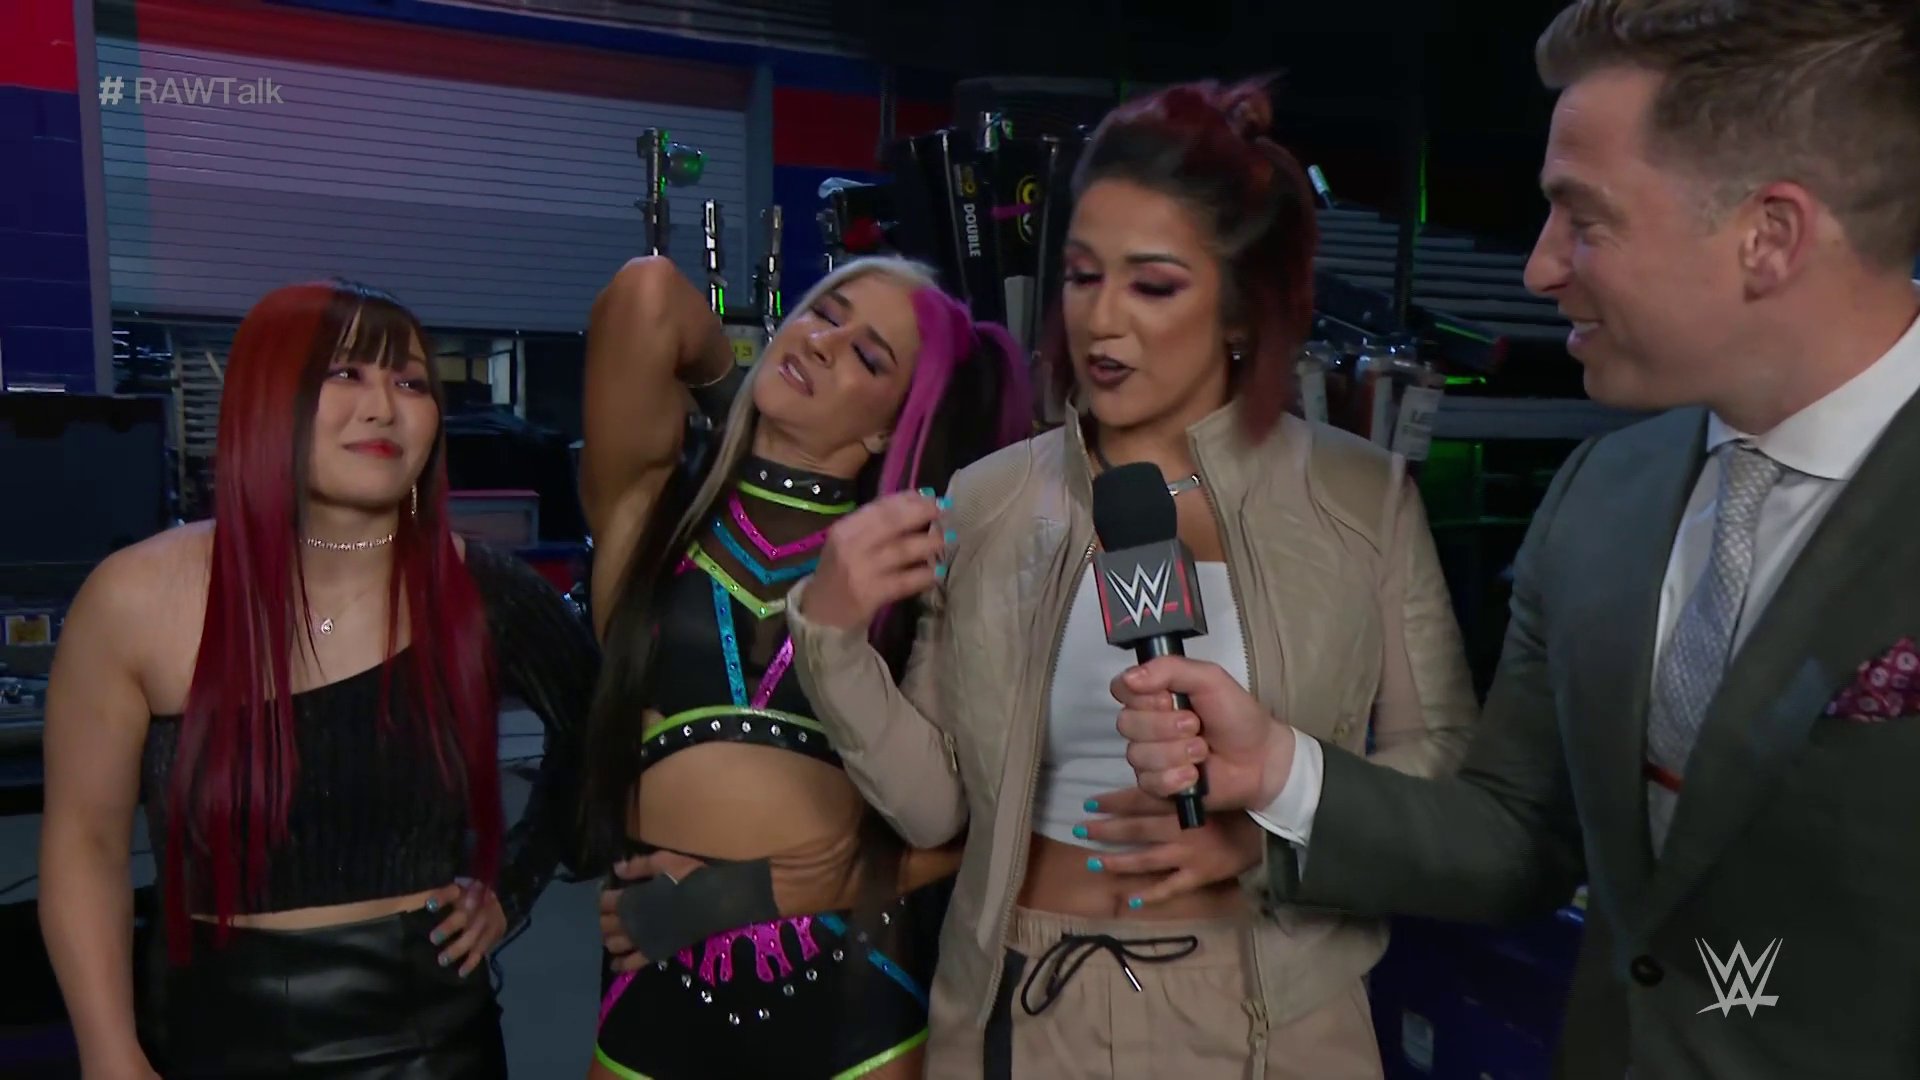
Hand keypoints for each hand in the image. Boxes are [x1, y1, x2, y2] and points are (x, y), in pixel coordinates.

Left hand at [426, 880, 507, 976]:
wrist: (497, 901)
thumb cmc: (465, 897)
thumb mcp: (454, 892)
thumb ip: (435, 899)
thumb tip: (407, 906)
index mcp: (465, 891)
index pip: (453, 892)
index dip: (442, 898)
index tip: (429, 905)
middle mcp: (478, 904)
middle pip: (464, 916)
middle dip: (449, 927)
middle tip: (433, 939)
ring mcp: (488, 919)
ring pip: (473, 935)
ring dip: (458, 948)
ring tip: (442, 961)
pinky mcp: (494, 933)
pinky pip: (482, 949)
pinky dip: (472, 961)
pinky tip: (461, 972)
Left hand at [598, 851, 706, 972]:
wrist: (711, 902)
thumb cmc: (687, 878)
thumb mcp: (663, 862)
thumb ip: (638, 866)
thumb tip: (616, 868)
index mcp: (629, 899)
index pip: (605, 901)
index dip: (604, 898)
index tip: (606, 894)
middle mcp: (629, 922)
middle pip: (606, 924)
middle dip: (604, 919)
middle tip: (609, 915)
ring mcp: (640, 940)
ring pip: (614, 944)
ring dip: (610, 939)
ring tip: (613, 935)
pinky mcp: (653, 953)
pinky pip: (632, 963)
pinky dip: (621, 965)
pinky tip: (616, 964)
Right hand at [801, 489, 948, 630]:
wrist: (820, 613)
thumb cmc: (839, 572)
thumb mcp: (847, 542)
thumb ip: (874, 524)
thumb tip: (915, 501)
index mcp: (844, 529)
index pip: (879, 507)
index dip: (907, 499)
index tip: (928, 495)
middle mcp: (851, 546)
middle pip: (892, 523)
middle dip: (920, 513)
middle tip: (942, 510)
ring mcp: (862, 571)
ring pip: (901, 551)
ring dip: (927, 543)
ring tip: (944, 539)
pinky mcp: (871, 595)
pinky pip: (904, 582)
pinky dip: (923, 575)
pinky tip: (936, 572)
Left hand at [1079, 787, 1263, 908]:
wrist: (1268, 829)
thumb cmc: (1238, 801)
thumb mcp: (1209, 785)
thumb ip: (1181, 783)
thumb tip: (1152, 773)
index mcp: (1182, 803)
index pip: (1139, 800)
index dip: (1112, 802)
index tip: (1088, 802)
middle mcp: (1180, 829)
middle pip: (1136, 830)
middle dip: (1105, 830)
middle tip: (1079, 828)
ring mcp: (1188, 855)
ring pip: (1146, 859)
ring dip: (1118, 861)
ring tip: (1094, 862)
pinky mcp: (1198, 876)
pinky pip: (1171, 888)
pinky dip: (1151, 895)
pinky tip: (1130, 899)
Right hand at [1111, 655, 1294, 810]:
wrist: (1260, 759)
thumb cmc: (1237, 717)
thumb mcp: (1210, 679)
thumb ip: (1170, 668)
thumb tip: (1131, 677)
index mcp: (1154, 694)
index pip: (1121, 688)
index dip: (1142, 697)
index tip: (1170, 699)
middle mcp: (1146, 724)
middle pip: (1127, 723)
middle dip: (1166, 727)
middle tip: (1196, 725)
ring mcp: (1149, 756)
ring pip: (1138, 755)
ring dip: (1176, 753)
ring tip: (1202, 751)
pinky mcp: (1157, 785)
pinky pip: (1149, 782)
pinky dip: (1175, 778)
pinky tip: (1195, 775)